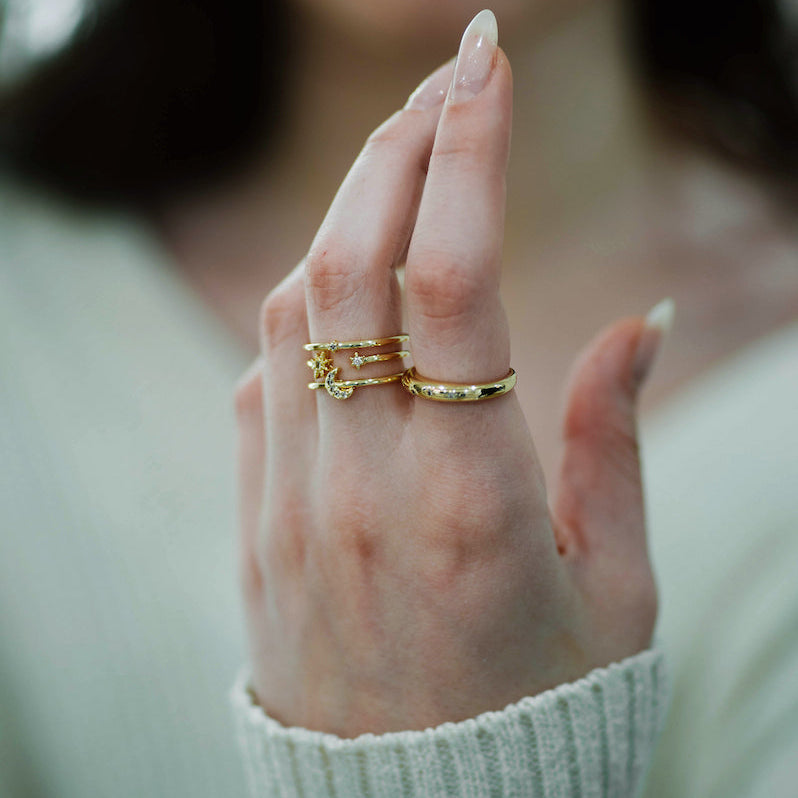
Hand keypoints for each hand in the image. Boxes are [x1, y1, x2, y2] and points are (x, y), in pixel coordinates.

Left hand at [234, 11, 660, 737]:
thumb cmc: (534, 705)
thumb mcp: (613, 588)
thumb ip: (614, 442)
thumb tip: (644, 326)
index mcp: (470, 502)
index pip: (450, 275)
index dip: (468, 150)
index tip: (485, 64)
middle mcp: (362, 486)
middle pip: (351, 263)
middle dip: (397, 145)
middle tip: (446, 80)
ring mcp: (292, 500)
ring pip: (292, 305)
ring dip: (345, 210)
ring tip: (402, 161)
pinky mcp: (256, 517)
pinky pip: (262, 375)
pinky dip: (305, 302)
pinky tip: (349, 285)